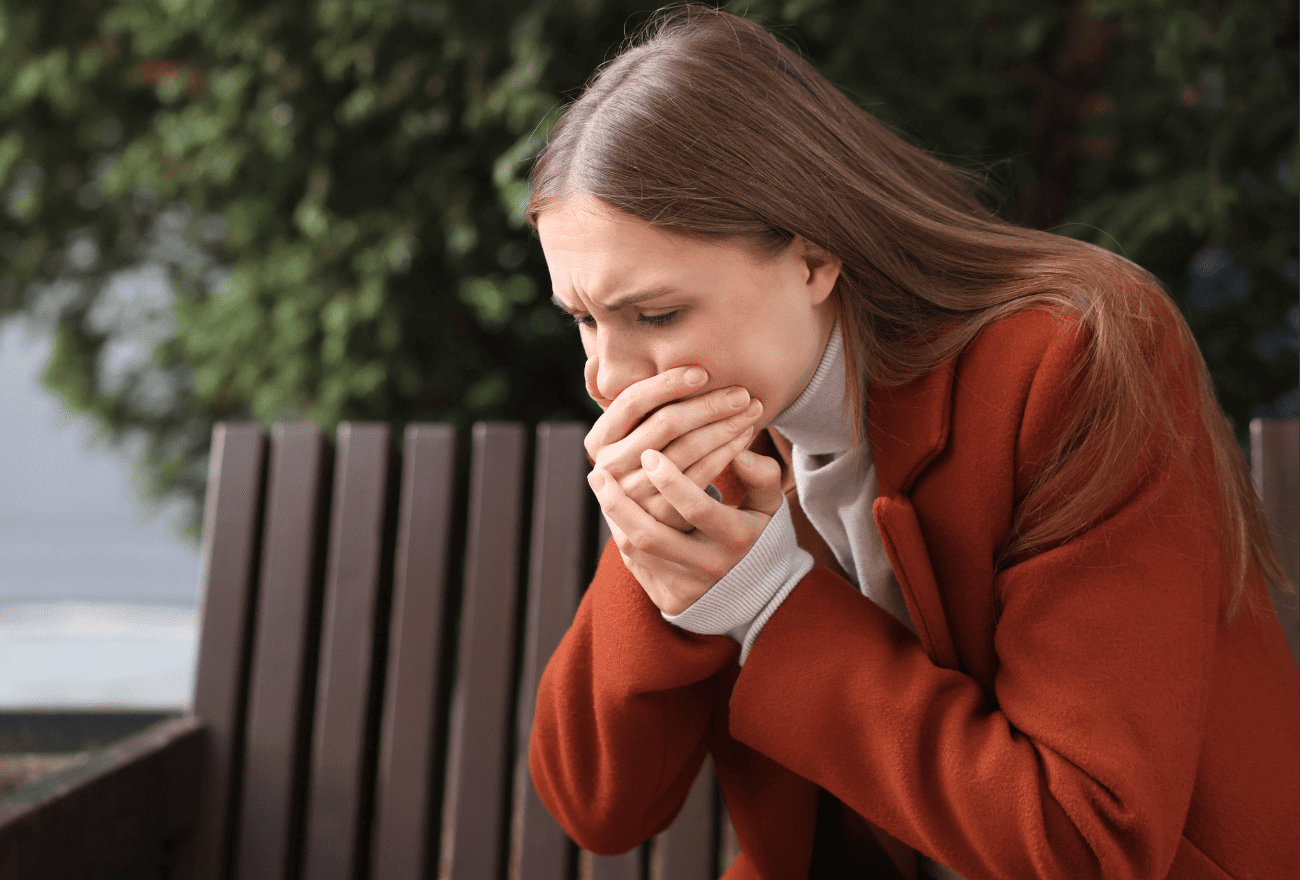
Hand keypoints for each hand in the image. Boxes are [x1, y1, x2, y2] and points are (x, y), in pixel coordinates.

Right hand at [584, 364, 764, 531]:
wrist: (656, 515)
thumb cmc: (650, 454)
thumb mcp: (632, 429)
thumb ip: (624, 401)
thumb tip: (591, 363)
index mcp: (598, 439)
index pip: (631, 401)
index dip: (668, 384)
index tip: (703, 372)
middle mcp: (610, 468)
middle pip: (664, 424)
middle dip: (707, 404)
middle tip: (741, 393)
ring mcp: (634, 494)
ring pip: (686, 449)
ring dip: (724, 426)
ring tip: (751, 409)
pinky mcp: (661, 515)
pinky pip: (700, 475)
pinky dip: (727, 452)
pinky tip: (745, 436)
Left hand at [588, 445, 783, 614]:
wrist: (756, 592)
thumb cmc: (757, 534)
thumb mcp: (769, 505)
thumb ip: (761, 476)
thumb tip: (740, 452)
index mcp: (736, 538)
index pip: (696, 508)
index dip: (670, 480)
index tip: (648, 454)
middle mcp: (709, 566)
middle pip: (651, 535)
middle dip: (619, 501)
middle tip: (600, 470)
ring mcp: (685, 586)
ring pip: (635, 550)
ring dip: (612, 514)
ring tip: (600, 483)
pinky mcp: (668, 598)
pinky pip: (633, 563)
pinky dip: (620, 531)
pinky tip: (612, 506)